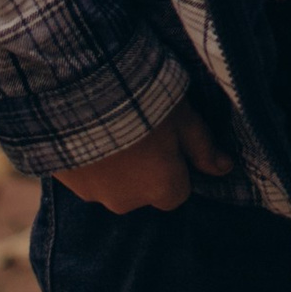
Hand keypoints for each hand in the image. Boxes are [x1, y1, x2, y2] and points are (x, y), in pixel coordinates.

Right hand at [52, 99, 232, 215]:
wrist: (79, 89)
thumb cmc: (143, 101)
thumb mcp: (184, 117)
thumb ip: (203, 147)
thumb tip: (226, 168)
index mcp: (161, 188)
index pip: (178, 191)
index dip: (175, 164)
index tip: (167, 137)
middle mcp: (128, 202)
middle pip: (143, 191)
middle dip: (143, 167)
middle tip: (137, 127)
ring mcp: (92, 195)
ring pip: (112, 186)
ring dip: (113, 164)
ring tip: (108, 126)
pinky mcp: (64, 183)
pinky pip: (83, 177)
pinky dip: (87, 160)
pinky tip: (86, 130)